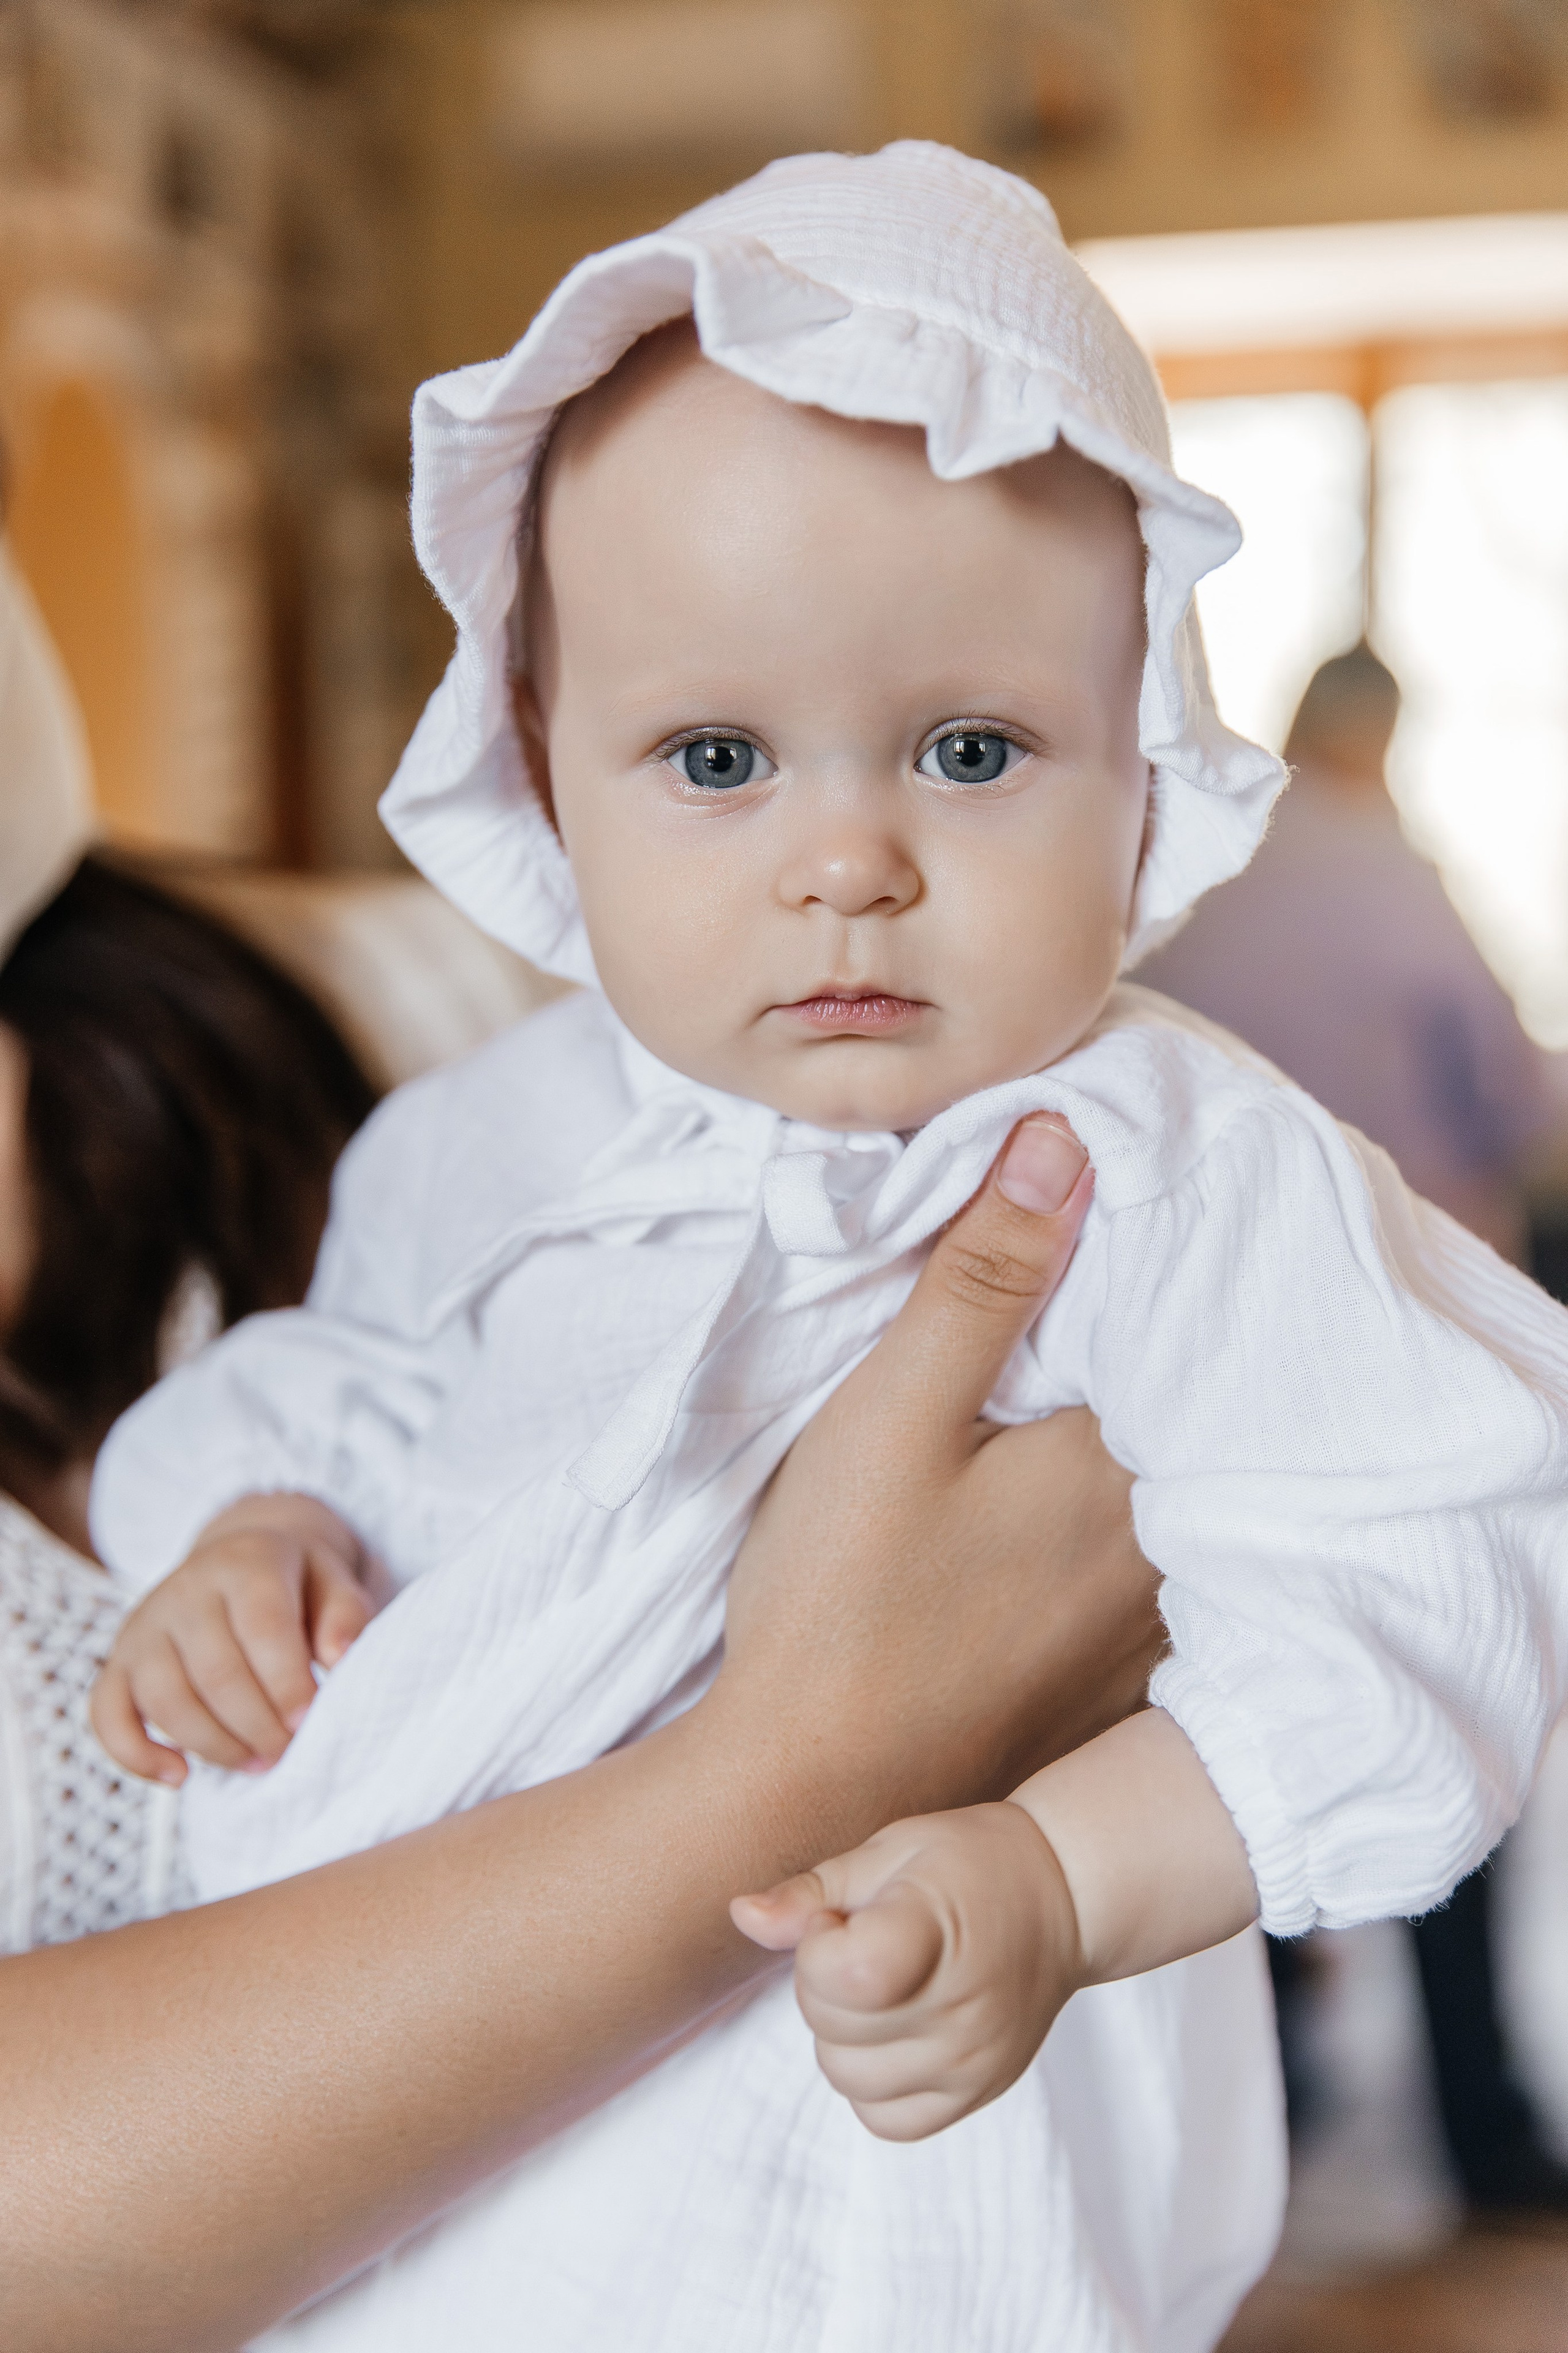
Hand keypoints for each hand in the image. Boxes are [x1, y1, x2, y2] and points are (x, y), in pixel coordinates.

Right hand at [90, 1494, 373, 1784]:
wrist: (237, 1560)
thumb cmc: (297, 1585)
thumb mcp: (333, 1583)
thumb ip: (345, 1616)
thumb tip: (338, 1658)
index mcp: (246, 1563)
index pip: (263, 1628)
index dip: (287, 1684)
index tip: (309, 1722)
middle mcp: (186, 1590)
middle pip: (216, 1673)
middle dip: (258, 1727)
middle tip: (288, 1751)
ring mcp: (145, 1626)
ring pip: (165, 1699)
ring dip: (214, 1746)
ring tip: (257, 1763)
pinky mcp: (118, 1661)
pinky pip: (106, 1715)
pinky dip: (135, 1755)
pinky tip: (180, 1777)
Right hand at [715, 1113, 1161, 1847]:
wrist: (803, 1796)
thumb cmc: (836, 1602)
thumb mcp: (890, 1414)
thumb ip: (981, 1278)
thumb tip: (1066, 1139)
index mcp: (1123, 1467)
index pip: (1182, 1325)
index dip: (1142, 1259)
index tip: (1104, 1211)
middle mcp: (1168, 1549)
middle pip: (1189, 1409)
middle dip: (1151, 1342)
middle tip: (1085, 1285)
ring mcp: (1152, 1629)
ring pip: (1179, 1492)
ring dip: (1147, 1436)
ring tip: (1081, 1385)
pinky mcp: (1119, 1683)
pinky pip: (1163, 1570)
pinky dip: (1134, 1521)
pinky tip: (1067, 1508)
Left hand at [733, 1801, 1081, 2140]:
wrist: (1064, 1894)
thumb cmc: (967, 1861)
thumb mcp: (889, 1851)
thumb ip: (811, 1893)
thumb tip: (741, 1916)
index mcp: (936, 1930)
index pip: (844, 1976)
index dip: (818, 1944)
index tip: (845, 1916)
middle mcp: (962, 2009)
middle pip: (830, 2026)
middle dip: (822, 1981)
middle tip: (867, 1938)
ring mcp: (973, 2062)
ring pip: (845, 2076)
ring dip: (842, 2032)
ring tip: (884, 1984)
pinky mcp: (977, 2094)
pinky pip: (884, 2118)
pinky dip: (871, 2081)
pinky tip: (895, 2030)